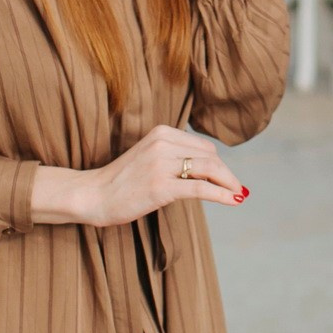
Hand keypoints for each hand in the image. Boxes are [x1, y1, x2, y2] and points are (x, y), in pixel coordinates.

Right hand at [32, 125, 248, 227]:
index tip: (226, 178)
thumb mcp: (150, 157)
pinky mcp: (161, 186)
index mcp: (161, 132)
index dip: (218, 164)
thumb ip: (174, 156)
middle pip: (210, 157)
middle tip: (237, 189)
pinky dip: (222, 194)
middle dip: (226, 174)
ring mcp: (161, 164)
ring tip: (238, 195)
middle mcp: (162, 143)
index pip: (203, 147)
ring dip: (228, 183)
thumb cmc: (122, 180)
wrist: (94, 195)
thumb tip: (209, 168)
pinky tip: (234, 200)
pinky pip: (200, 188)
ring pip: (208, 170)